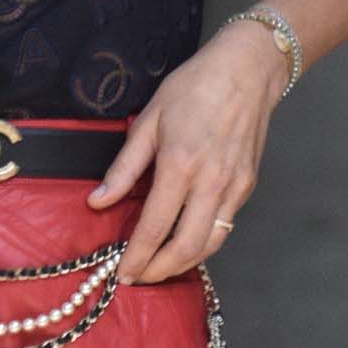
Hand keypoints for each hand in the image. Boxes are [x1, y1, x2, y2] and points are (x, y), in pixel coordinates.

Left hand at [87, 16, 288, 283]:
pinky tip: (184, 241)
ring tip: (159, 267)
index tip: (122, 272)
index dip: (136, 257)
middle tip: (139, 277)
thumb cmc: (195, 87)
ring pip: (210, 244)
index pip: (154, 227)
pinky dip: (203, 243)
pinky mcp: (247, 186)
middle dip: (159, 270)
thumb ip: (124, 167)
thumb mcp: (149, 121)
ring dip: (183, 263)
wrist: (247, 71)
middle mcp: (211, 182)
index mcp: (180, 165)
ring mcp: (234, 187)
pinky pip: (224, 226)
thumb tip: (99, 201)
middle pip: (186, 247)